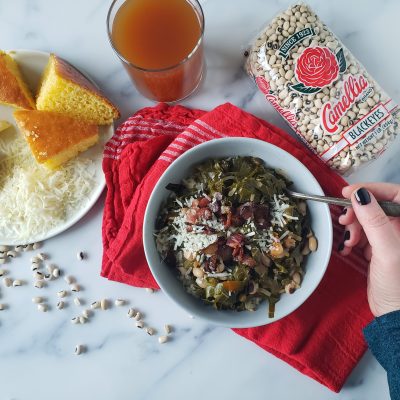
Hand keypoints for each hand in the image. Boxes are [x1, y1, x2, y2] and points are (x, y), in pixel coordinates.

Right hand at [338, 183, 399, 316]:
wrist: (395, 316)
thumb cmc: (399, 287)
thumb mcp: (387, 251)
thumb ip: (375, 221)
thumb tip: (360, 195)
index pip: (395, 194)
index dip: (372, 190)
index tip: (348, 193)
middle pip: (377, 206)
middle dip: (358, 212)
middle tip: (344, 220)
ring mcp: (391, 239)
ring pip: (367, 219)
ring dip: (353, 227)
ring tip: (348, 241)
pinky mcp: (380, 249)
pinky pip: (363, 234)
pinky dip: (353, 238)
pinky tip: (348, 248)